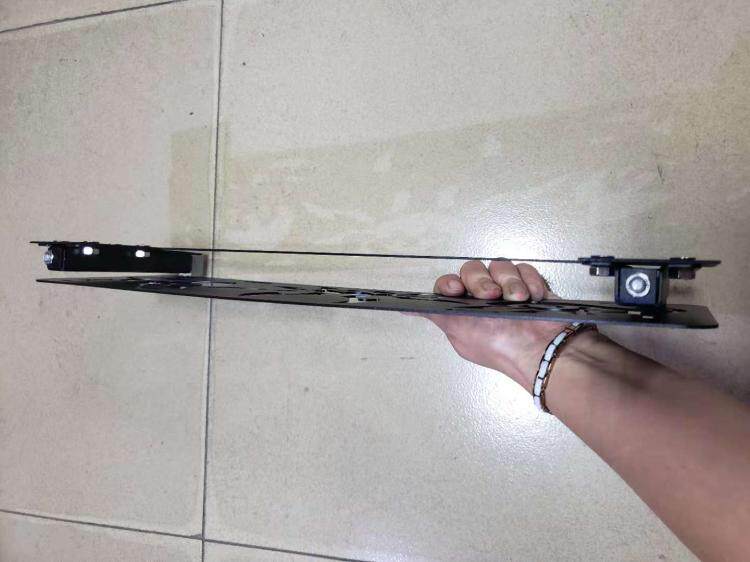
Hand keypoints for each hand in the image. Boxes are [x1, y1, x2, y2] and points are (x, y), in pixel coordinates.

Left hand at [416, 260, 570, 389]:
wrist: (544, 350)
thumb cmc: (502, 348)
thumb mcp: (459, 333)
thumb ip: (436, 314)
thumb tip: (408, 309)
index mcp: (464, 311)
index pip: (449, 285)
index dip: (451, 283)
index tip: (456, 289)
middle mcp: (483, 300)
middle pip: (473, 270)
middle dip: (481, 281)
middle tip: (491, 295)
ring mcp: (506, 291)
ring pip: (499, 266)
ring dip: (509, 281)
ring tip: (517, 299)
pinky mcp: (529, 285)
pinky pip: (524, 269)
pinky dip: (529, 281)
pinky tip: (532, 297)